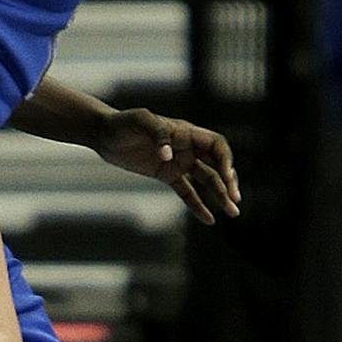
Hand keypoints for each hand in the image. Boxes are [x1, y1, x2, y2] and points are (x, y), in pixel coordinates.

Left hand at [93, 108, 240, 224]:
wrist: (105, 134)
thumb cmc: (123, 123)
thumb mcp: (139, 121)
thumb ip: (157, 134)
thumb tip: (168, 155)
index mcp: (186, 132)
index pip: (216, 145)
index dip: (225, 160)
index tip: (227, 177)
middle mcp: (187, 147)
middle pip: (217, 165)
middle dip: (229, 183)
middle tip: (235, 201)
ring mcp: (178, 162)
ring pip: (206, 180)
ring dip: (220, 196)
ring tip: (232, 213)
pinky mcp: (167, 175)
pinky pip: (187, 192)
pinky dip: (198, 205)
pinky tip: (209, 219)